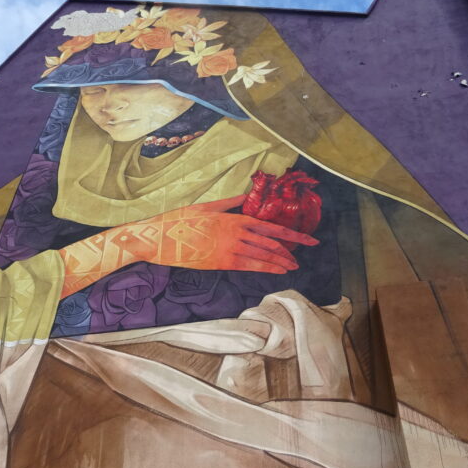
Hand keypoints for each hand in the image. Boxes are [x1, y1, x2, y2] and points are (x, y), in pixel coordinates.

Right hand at [125, 195, 317, 272]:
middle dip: (290, 249)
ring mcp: (229, 250)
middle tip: (305, 254)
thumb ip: (229, 203)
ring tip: (293, 266)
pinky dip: (266, 268)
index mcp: (234, 218)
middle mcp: (236, 234)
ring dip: (280, 261)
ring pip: (263, 256)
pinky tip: (277, 271)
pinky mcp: (221, 264)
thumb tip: (246, 196)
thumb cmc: (179, 220)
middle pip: (271, 243)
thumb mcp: (205, 206)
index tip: (308, 239)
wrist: (159, 239)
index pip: (270, 226)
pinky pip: (249, 267)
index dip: (292, 234)